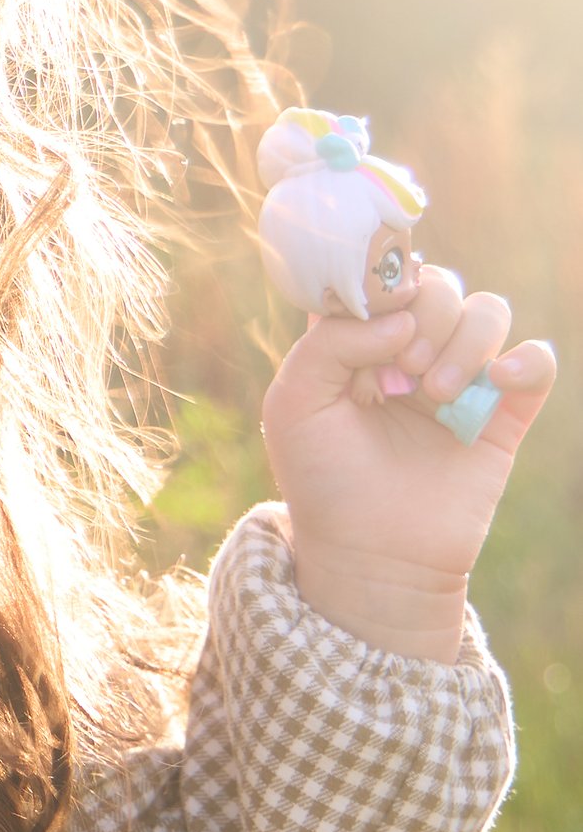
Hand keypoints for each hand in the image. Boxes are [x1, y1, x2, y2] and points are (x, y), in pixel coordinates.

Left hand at [263, 263, 556, 660]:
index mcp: (360, 342)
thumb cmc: (324, 481)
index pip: (386, 275)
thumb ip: (329, 342)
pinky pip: (537, 361)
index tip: (377, 322)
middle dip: (425, 316)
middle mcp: (412, 352)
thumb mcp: (294, 403)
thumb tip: (401, 315)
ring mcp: (462, 381)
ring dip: (466, 339)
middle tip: (403, 373)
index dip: (385, 285)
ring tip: (435, 393)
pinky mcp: (503, 415)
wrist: (372, 555)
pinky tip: (493, 386)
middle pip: (440, 285)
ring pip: (489, 310)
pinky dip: (525, 360)